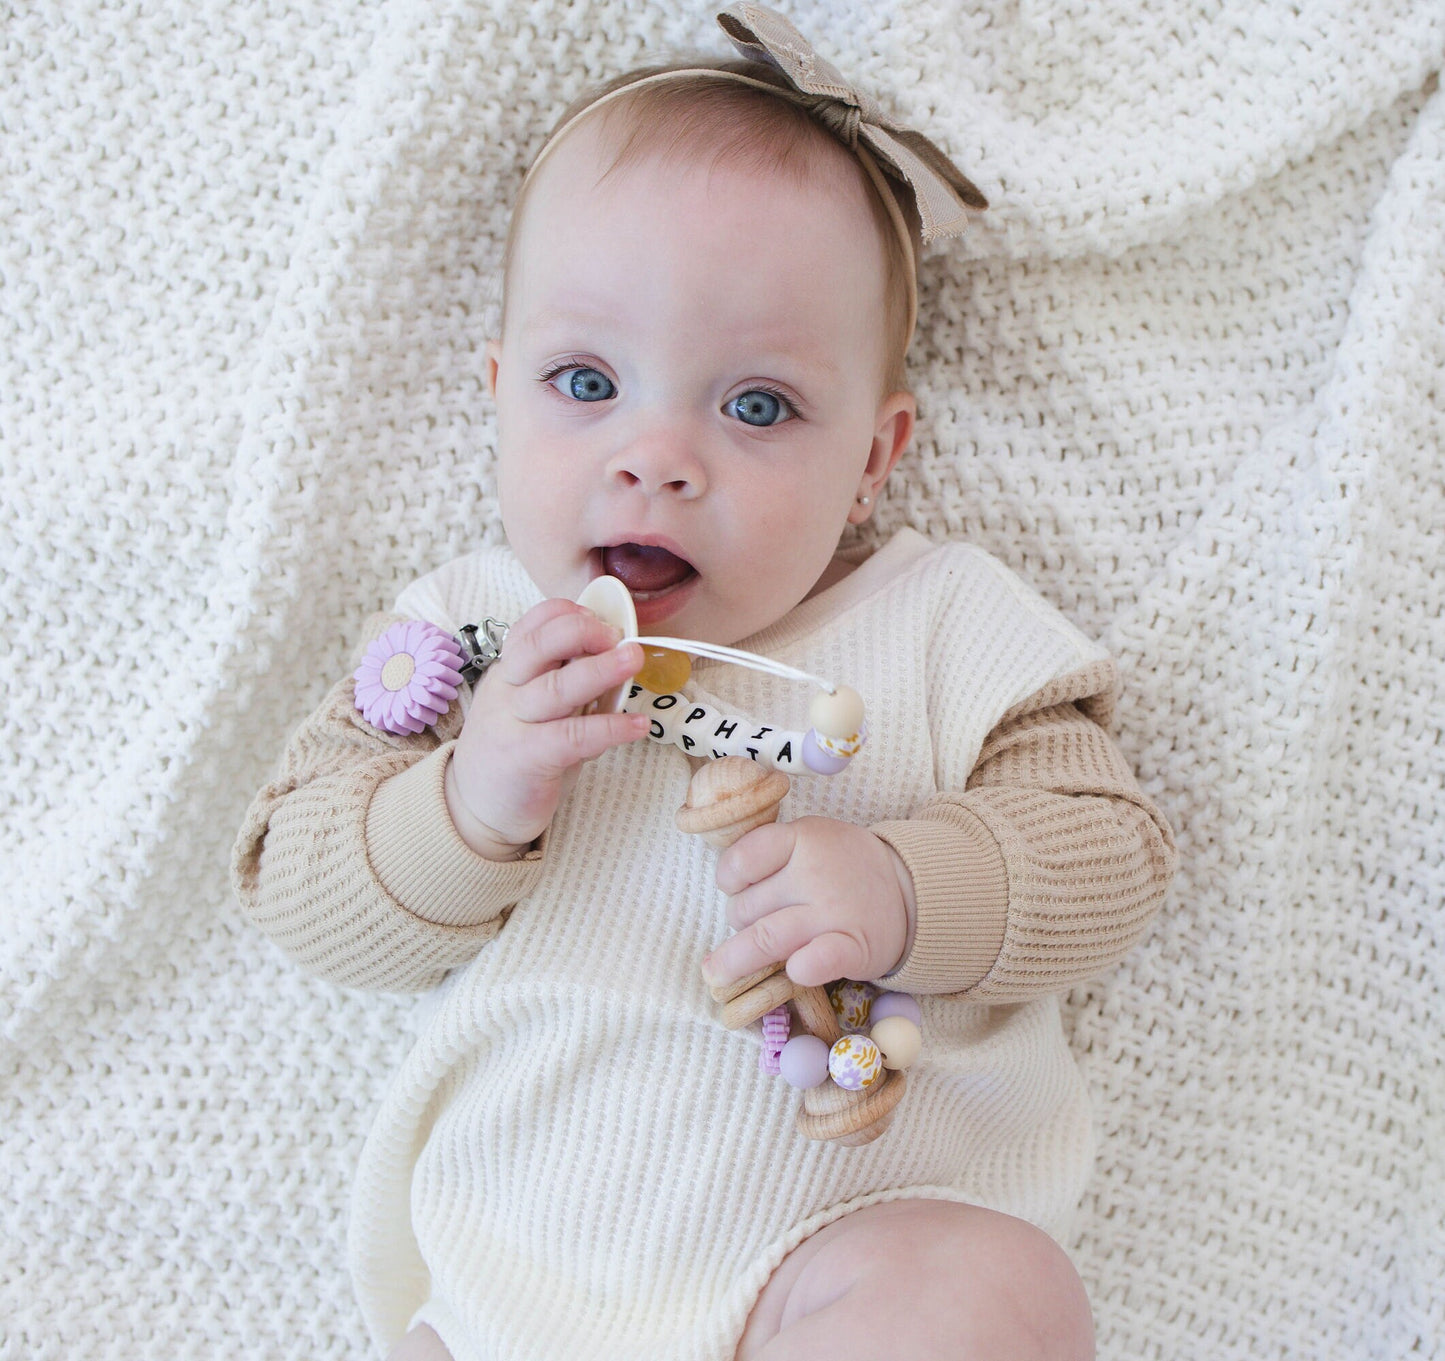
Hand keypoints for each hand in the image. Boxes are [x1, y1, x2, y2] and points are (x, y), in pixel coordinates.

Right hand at [446, 598, 649, 857]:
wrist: (473, 810)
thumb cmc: (517, 752)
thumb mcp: (533, 708)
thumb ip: (565, 682)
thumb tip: (618, 657)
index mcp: (508, 672)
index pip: (530, 627)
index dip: (566, 615)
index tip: (601, 616)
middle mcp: (507, 691)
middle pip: (537, 646)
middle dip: (581, 632)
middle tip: (619, 635)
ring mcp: (512, 724)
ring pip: (556, 688)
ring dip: (600, 670)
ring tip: (634, 660)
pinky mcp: (525, 759)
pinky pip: (571, 737)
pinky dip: (609, 728)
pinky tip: (637, 725)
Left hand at [701, 817, 915, 990]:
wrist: (913, 891)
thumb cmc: (847, 867)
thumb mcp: (814, 838)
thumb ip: (774, 853)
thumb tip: (725, 885)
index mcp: (802, 839)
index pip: (743, 859)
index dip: (729, 879)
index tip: (733, 890)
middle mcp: (815, 874)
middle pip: (748, 907)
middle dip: (740, 923)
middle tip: (752, 927)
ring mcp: (835, 912)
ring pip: (767, 938)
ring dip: (736, 960)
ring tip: (717, 974)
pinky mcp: (855, 947)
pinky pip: (820, 959)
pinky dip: (803, 967)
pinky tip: (793, 971)